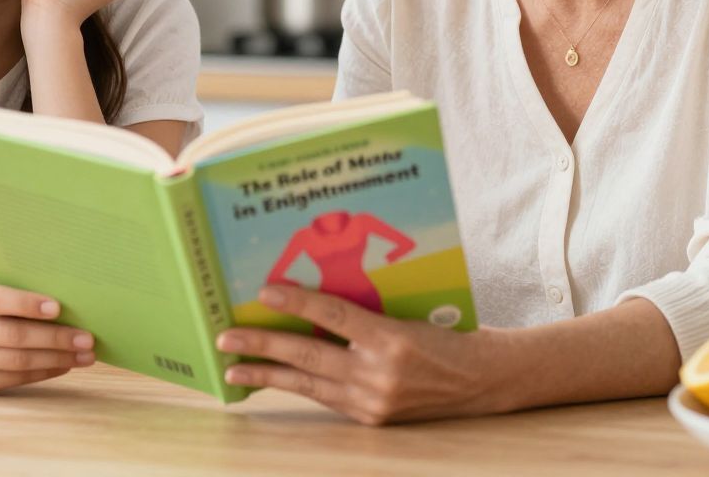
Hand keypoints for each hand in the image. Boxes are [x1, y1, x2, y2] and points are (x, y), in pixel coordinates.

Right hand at [0, 280, 94, 394]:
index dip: (26, 304)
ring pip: (18, 361)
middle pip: (13, 336)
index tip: (58, 307)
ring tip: (85, 355)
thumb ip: (9, 296)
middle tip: (87, 338)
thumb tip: (66, 303)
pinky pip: (15, 378)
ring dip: (57, 359)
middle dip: (56, 338)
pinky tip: (64, 365)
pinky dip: (44, 372)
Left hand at [215, 285, 492, 424]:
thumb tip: (311, 298)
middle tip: (226, 337)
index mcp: (392, 338)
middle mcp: (380, 372)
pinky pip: (325, 398)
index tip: (265, 290)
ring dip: (267, 374)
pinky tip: (273, 379)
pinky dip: (297, 386)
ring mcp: (374, 399)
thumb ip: (364, 311)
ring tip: (234, 369)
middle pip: (310, 354)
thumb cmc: (446, 334)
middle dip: (263, 344)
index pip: (334, 315)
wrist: (482, 379)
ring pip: (309, 383)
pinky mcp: (372, 418)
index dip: (297, 302)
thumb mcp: (407, 312)